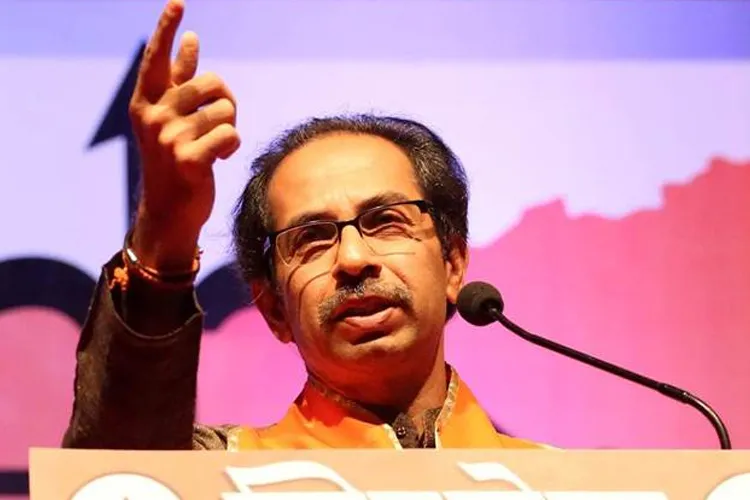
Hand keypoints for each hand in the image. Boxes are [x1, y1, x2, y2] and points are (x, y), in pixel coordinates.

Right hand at [129, 0, 240, 270]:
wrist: (169, 211)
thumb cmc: (174, 161)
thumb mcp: (172, 119)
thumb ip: (180, 82)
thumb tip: (191, 39)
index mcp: (146, 103)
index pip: (159, 60)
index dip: (167, 29)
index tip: (178, 3)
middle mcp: (154, 116)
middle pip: (213, 83)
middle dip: (226, 103)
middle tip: (217, 124)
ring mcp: (169, 138)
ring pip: (226, 111)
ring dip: (229, 129)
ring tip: (212, 146)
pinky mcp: (189, 159)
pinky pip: (231, 135)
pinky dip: (232, 148)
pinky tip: (217, 160)